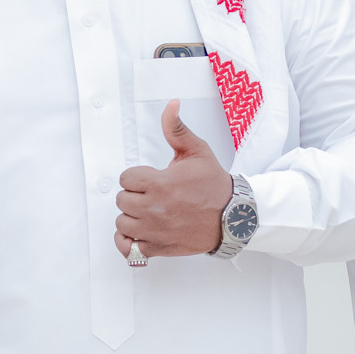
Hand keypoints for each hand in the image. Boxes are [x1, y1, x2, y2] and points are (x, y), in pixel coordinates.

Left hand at [114, 101, 232, 258]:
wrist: (232, 216)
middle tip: (150, 195)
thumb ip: (177, 129)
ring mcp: (155, 230)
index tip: (150, 179)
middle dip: (133, 195)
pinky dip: (128, 242)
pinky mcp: (159, 246)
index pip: (125, 178)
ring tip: (147, 212)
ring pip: (122, 223)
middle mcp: (154, 208)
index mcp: (160, 183)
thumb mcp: (197, 151)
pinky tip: (137, 232)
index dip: (136, 177)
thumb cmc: (213, 184)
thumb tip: (172, 104)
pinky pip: (128, 248)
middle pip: (121, 200)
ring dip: (131, 217)